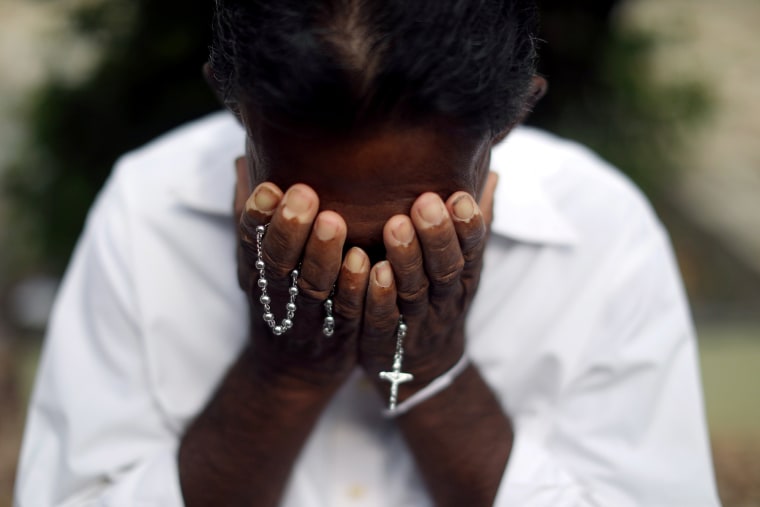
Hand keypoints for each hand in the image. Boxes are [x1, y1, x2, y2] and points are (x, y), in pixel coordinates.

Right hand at [234, 159, 369, 389]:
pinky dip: (355, 289)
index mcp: (258, 273)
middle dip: (289, 228)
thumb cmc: (282, 299)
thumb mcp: (259, 262)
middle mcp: (279, 295)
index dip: (257, 217)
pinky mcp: (342, 334)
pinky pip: (348, 313)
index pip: (251, 242)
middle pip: (279, 264)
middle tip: (302, 193)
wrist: (293, 371)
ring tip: (335, 222)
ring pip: (313, 287)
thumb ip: (258, 216)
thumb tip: (246, 159)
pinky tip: (366, 263)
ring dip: (322, 255)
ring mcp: (311, 317)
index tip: (267, 188)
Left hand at [358, 172, 497, 397]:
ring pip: (414, 290)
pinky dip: (378, 295)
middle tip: (426, 203)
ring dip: (406, 259)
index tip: (461, 196)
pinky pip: (382, 317)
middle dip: (438, 235)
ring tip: (395, 226)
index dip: (468, 225)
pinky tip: (370, 269)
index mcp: (464, 276)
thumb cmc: (440, 300)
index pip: (473, 249)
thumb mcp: (463, 265)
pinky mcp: (384, 338)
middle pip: (446, 268)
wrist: (424, 366)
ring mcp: (415, 321)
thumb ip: (471, 223)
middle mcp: (444, 298)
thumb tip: (489, 171)